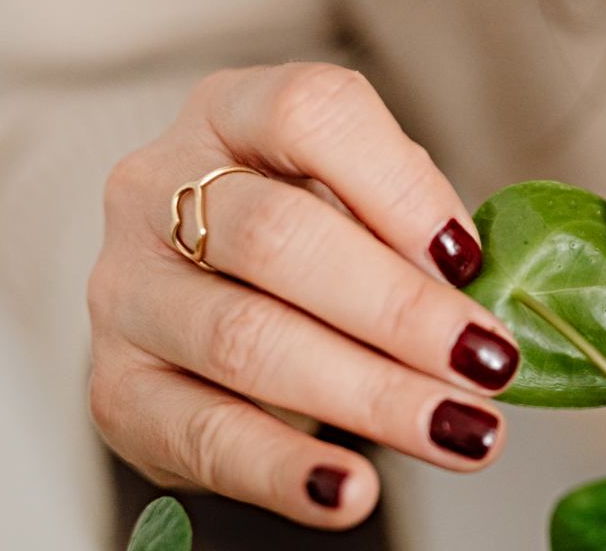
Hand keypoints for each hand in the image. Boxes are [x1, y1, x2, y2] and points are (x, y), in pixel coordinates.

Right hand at [88, 63, 518, 528]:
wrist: (210, 302)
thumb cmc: (308, 235)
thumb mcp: (356, 197)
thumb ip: (409, 220)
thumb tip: (477, 289)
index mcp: (230, 113)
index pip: (309, 113)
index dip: (398, 186)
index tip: (470, 259)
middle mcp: (159, 188)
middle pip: (278, 237)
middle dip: (399, 309)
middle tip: (487, 361)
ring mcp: (127, 289)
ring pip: (246, 339)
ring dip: (370, 395)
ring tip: (461, 431)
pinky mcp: (119, 388)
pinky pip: (203, 437)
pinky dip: (285, 471)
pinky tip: (353, 492)